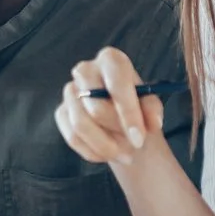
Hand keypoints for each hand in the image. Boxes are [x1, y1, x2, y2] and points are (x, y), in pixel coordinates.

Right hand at [55, 46, 165, 168]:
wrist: (122, 120)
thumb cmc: (138, 107)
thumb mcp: (150, 106)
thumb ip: (152, 110)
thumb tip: (153, 123)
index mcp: (111, 60)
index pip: (117, 82)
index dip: (128, 112)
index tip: (139, 138)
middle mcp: (85, 70)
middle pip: (96, 108)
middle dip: (117, 132)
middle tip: (134, 146)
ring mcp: (70, 90)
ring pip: (80, 125)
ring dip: (104, 147)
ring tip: (124, 155)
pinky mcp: (61, 111)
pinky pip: (72, 137)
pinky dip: (92, 152)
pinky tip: (107, 154)